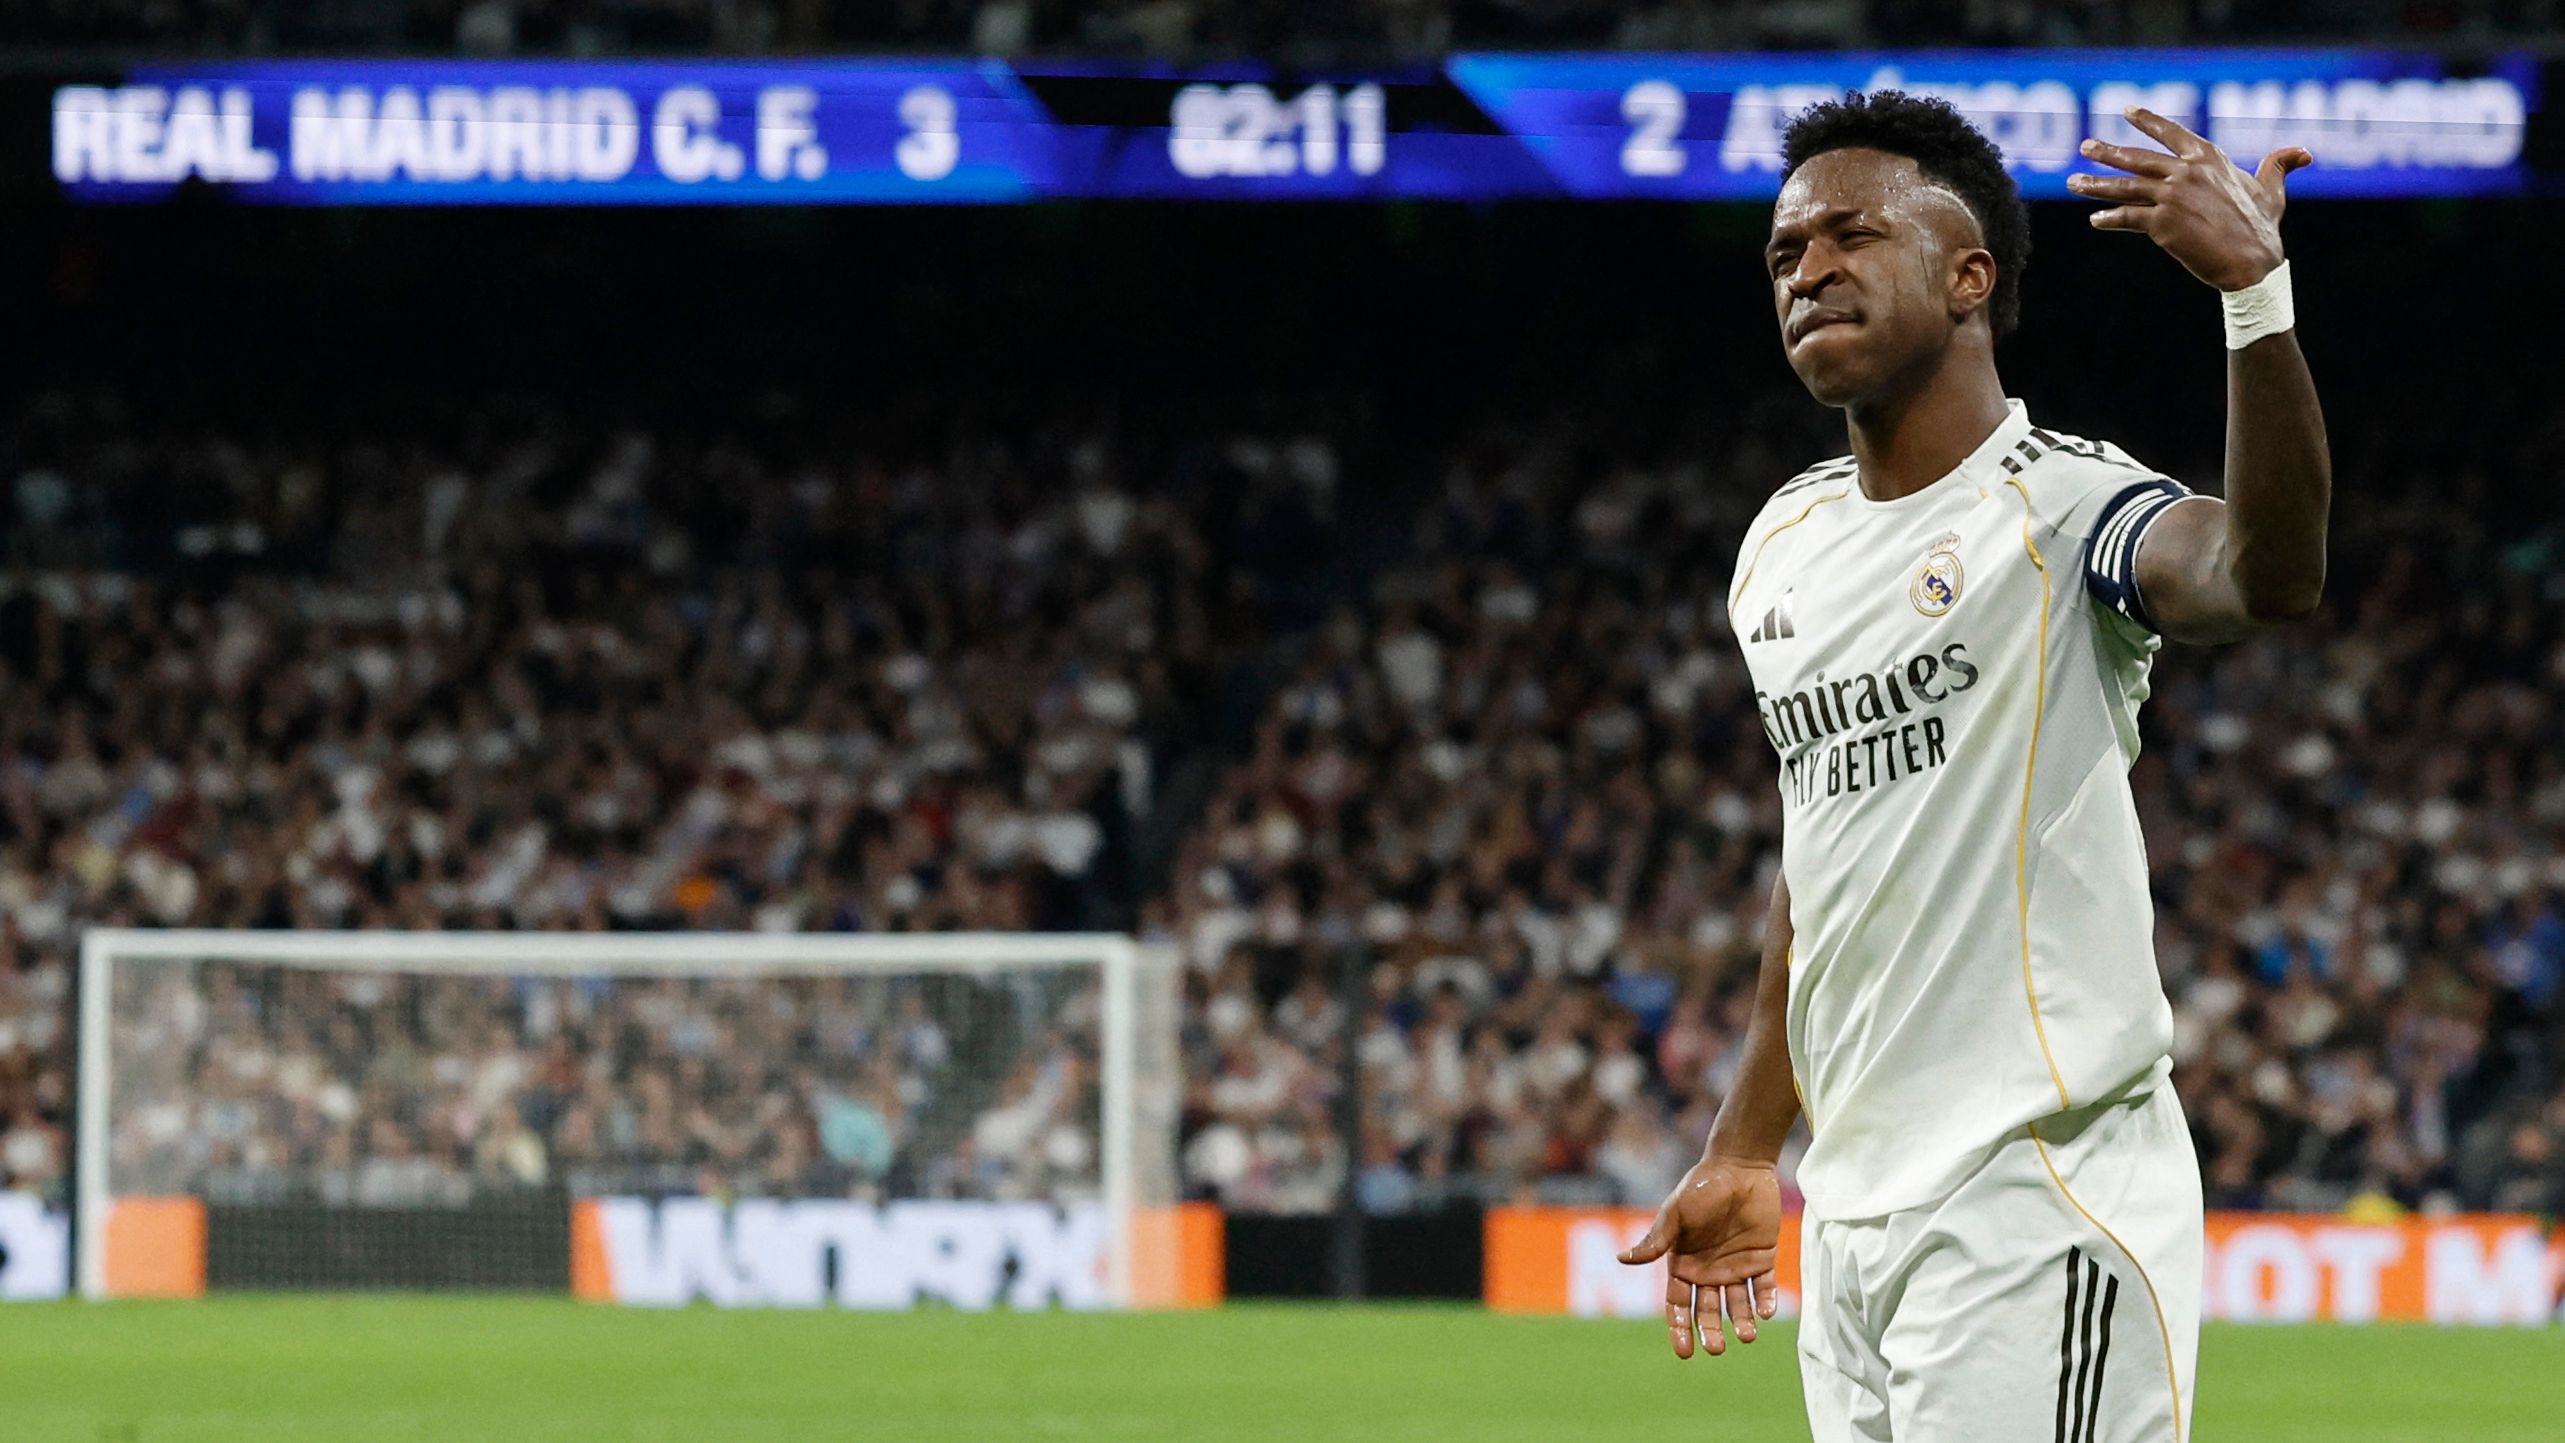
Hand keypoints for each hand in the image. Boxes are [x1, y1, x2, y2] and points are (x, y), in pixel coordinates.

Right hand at [1617, 1154, 1782, 1359]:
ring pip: (1737, 1305)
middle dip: (1710, 1332)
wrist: (1740, 1166)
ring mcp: (1737, 1266)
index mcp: (1683, 1263)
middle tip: (1716, 1348)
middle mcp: (1709, 1270)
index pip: (1678, 1304)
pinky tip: (1766, 1312)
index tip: (1684, 1352)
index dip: (1680, 1329)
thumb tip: (1621, 1260)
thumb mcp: (1676, 1214)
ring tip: (1746, 1335)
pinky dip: (1766, 1302)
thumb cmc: (1702, 1187)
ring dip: (1741, 1323)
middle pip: (1707, 1311)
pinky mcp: (1762, 1259)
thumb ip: (1656, 1240)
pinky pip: (1765, 1288)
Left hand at [2069, 107, 2310, 291]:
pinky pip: (2127, 218)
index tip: (2128, 111)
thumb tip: (2303, 153)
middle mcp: (2187, 172)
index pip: (2173, 134)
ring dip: (2096, 184)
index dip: (2149, 121)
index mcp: (2209, 159)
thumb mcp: (2272, 191)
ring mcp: (2172, 197)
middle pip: (2138, 158)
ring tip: (2073, 182)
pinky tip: (2096, 220)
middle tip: (2085, 146)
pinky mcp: (2162, 224)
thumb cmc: (2262, 229)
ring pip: (2125, 187)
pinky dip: (2110, 219)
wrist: (2252, 263)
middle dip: (2108, 152)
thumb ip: (2278, 166)